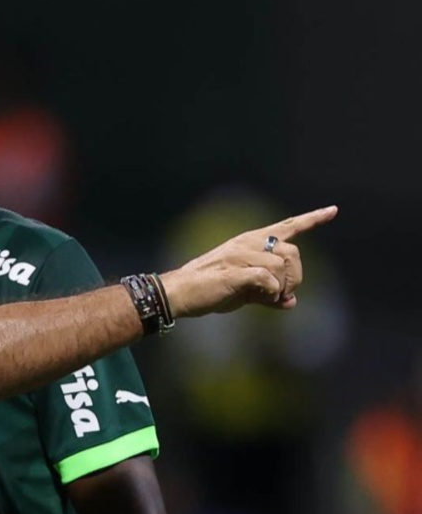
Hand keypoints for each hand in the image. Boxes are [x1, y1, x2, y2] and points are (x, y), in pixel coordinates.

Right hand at [160, 205, 337, 317]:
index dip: (312, 219)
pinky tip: (261, 298)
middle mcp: (247, 243)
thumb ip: (270, 293)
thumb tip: (291, 302)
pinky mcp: (236, 270)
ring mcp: (240, 254)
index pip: (286, 226)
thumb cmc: (211, 290)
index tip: (333, 210)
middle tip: (283, 295)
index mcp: (250, 241)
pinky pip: (268, 279)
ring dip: (282, 288)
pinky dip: (271, 292)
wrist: (180, 293)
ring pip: (282, 266)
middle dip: (296, 277)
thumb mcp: (246, 290)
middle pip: (292, 252)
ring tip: (267, 298)